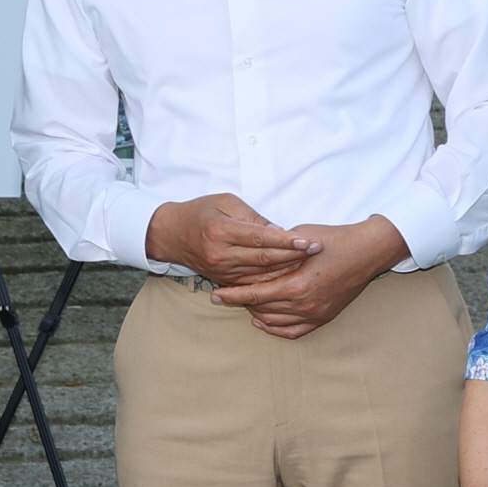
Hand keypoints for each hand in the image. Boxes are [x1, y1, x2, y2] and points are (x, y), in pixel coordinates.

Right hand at [145, 194, 318, 285]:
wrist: (171, 234)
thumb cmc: (200, 211)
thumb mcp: (225, 202)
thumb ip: (252, 217)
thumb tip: (279, 232)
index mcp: (221, 231)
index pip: (260, 238)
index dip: (286, 241)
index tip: (307, 241)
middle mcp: (220, 254)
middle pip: (264, 259)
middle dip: (293, 255)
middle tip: (316, 251)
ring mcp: (221, 271)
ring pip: (260, 275)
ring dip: (286, 271)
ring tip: (309, 264)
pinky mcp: (224, 280)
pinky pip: (252, 284)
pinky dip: (272, 281)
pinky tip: (289, 276)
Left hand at [211, 216, 407, 338]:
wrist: (367, 251)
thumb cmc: (333, 239)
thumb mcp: (299, 238)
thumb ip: (274, 251)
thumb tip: (250, 257)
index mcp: (296, 285)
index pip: (254, 294)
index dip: (232, 295)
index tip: (216, 294)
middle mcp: (304, 304)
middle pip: (261, 308)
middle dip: (241, 301)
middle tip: (226, 294)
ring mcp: (314, 313)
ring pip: (273, 321)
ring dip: (256, 312)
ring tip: (243, 302)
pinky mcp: (323, 318)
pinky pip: (292, 331)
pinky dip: (274, 328)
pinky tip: (261, 320)